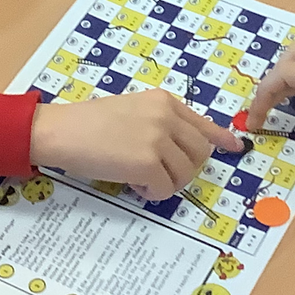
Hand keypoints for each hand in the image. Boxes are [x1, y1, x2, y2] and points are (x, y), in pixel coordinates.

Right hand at [31, 91, 243, 200]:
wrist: (60, 131)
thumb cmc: (88, 123)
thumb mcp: (132, 111)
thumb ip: (160, 123)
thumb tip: (182, 148)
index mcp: (164, 101)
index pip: (202, 123)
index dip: (220, 138)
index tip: (235, 147)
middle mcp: (166, 115)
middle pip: (198, 154)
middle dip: (182, 169)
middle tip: (156, 173)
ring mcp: (158, 138)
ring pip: (184, 174)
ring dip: (165, 183)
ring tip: (138, 176)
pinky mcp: (147, 162)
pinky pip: (165, 189)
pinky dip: (151, 193)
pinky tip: (131, 183)